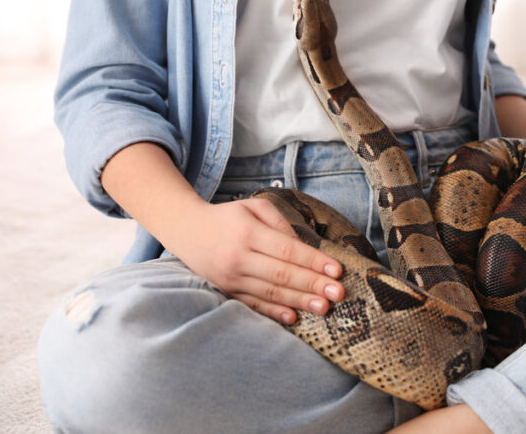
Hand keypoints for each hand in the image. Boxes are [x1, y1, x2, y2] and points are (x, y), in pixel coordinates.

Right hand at [169, 196, 343, 324]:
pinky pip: (253, 305)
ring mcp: (230, 278)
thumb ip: (281, 223)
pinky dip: (273, 313)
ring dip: (299, 301)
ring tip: (324, 307)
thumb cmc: (228, 217)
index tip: (337, 270)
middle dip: (313, 284)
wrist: (187, 231)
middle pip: (282, 274)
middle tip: (339, 293)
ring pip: (270, 292)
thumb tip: (304, 246)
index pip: (288, 250)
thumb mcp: (254, 208)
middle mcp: (238, 258)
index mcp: (248, 233)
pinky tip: (293, 318)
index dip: (314, 261)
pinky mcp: (225, 292)